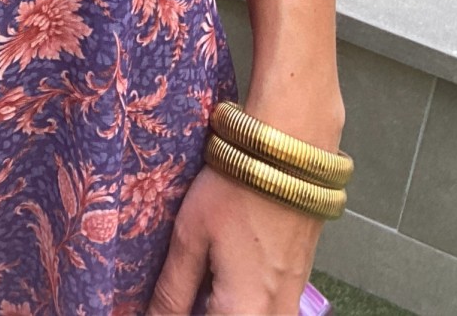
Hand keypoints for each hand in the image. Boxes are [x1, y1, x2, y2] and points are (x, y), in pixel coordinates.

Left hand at [145, 162, 323, 314]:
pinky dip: (238, 303)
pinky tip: (218, 278)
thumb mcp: (191, 236)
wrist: (291, 155)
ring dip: (217, 307)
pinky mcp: (297, 284)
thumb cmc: (238, 189)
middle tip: (175, 294)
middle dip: (197, 309)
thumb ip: (173, 291)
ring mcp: (290, 302)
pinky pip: (264, 309)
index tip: (159, 305)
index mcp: (244, 314)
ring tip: (193, 286)